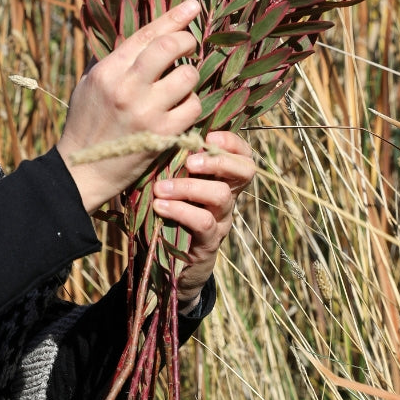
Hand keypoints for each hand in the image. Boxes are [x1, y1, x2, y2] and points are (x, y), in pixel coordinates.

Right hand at [57, 0, 202, 212]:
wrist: (82, 171)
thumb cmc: (85, 125)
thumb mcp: (88, 86)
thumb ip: (112, 61)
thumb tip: (140, 37)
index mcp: (107, 71)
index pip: (147, 34)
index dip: (174, 17)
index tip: (193, 6)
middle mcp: (126, 88)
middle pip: (171, 47)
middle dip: (186, 42)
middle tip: (188, 48)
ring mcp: (146, 112)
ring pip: (188, 77)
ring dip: (189, 78)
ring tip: (179, 86)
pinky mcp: (162, 135)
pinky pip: (193, 107)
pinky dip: (190, 105)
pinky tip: (179, 109)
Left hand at [151, 130, 255, 308]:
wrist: (169, 264)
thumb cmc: (167, 218)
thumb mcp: (170, 189)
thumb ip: (170, 167)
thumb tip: (153, 136)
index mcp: (221, 181)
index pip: (243, 155)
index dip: (232, 142)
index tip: (207, 135)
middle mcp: (227, 199)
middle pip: (245, 171)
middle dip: (218, 160)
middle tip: (190, 161)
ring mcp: (221, 221)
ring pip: (222, 195)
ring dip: (190, 187)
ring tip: (161, 188)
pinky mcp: (209, 242)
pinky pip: (203, 222)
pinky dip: (181, 211)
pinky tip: (160, 207)